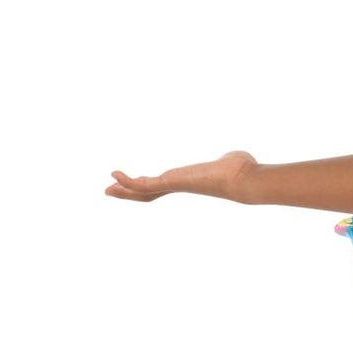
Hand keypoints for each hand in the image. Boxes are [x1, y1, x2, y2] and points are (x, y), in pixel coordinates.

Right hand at [105, 150, 262, 203]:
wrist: (244, 180)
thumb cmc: (244, 171)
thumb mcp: (232, 162)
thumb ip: (229, 160)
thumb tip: (236, 158)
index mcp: (191, 182)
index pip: (164, 186)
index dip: (150, 186)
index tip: (139, 181)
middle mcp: (180, 186)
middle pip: (149, 194)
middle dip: (130, 193)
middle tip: (112, 190)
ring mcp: (174, 185)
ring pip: (143, 193)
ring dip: (124, 192)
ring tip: (107, 189)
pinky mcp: (172, 183)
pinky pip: (144, 184)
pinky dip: (128, 182)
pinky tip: (114, 176)